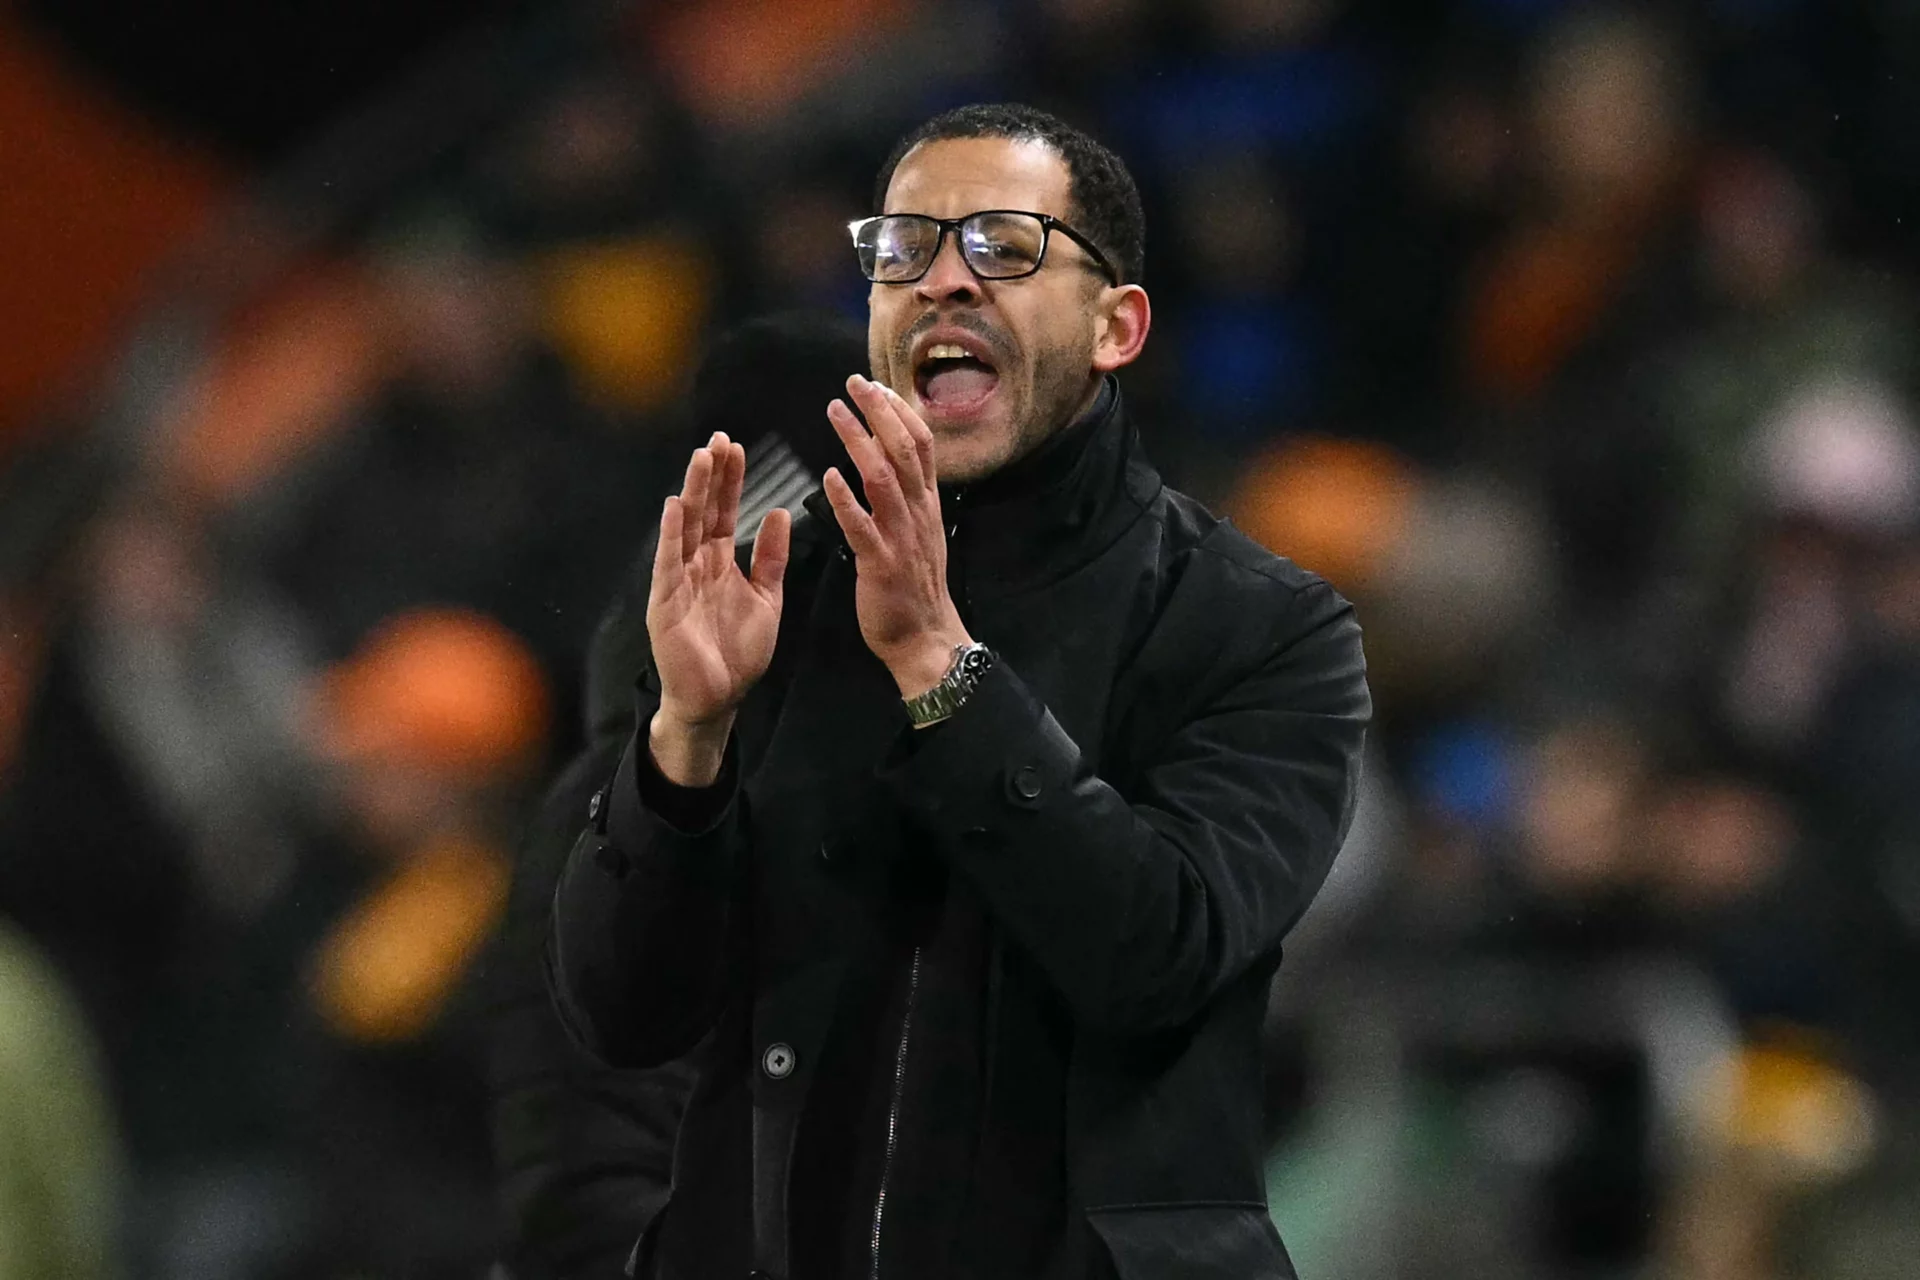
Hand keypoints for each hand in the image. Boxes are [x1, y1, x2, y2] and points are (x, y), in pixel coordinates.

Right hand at [646, 432, 789, 783]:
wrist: (718, 699)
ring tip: (700, 459)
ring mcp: (678, 582)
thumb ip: (771, 558)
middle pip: (704, 512)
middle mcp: (696, 566)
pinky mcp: (665, 604)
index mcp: (720, 563)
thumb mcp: (766, 598)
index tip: (737, 447)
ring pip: (685, 530)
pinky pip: (669, 565)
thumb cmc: (738, 652)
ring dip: (692, 494)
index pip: (724, 512)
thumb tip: (779, 513)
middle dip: (711, 476)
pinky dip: (671, 537)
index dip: (730, 480)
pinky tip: (674, 508)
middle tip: (719, 438)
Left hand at [822, 375, 972, 698]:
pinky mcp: (881, 563)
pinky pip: (862, 526)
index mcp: (927, 504)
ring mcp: (902, 537)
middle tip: (853, 383)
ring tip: (834, 412)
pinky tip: (828, 476)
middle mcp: (918, 513)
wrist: (925, 637)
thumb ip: (910, 497)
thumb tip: (895, 460)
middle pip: (905, 449)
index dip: (899, 411)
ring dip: (858, 442)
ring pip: (884, 478)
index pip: (921, 444)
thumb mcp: (922, 532)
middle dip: (880, 412)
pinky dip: (846, 499)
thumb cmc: (915, 586)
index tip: (876, 386)